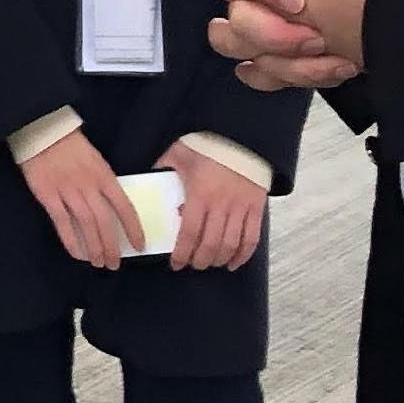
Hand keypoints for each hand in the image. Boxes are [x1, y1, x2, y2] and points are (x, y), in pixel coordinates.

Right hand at [18, 126, 145, 271]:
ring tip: (98, 263)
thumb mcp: (96, 159)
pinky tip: (77, 254)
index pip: (124, 206)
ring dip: (94, 247)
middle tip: (114, 264)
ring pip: (85, 225)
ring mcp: (68, 191)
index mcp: (104, 175)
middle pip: (105, 221)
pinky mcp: (48, 196)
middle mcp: (89, 186)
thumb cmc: (71, 145)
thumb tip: (113, 207)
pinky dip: (70, 241)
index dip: (133, 228)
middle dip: (112, 246)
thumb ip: (103, 181)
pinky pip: (61, 223)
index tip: (139, 246)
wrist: (43, 132)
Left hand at [164, 140, 267, 272]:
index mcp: (200, 194)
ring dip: (218, 259)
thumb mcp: (180, 153)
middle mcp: (221, 205)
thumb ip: (163, 166)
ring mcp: (241, 208)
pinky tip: (232, 263)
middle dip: (199, 261)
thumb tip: (146, 176)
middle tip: (192, 264)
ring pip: (230, 245)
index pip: (189, 233)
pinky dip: (243, 255)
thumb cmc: (209, 145)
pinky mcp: (256, 208)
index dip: (182, 253)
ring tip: (209, 263)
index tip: (175, 264)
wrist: (243, 137)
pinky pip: (252, 238)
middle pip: (210, 244)